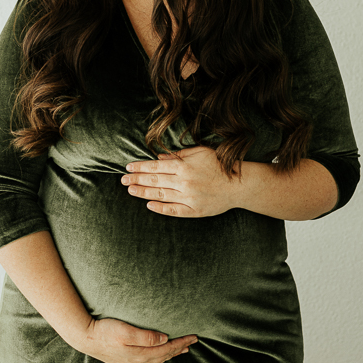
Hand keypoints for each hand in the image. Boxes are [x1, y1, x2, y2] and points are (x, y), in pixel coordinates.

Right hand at [75, 317, 198, 362]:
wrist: (85, 338)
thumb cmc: (104, 331)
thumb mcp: (125, 330)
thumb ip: (146, 337)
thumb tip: (164, 340)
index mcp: (140, 354)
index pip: (167, 349)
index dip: (182, 342)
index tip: (194, 336)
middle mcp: (138, 362)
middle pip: (165, 356)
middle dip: (180, 348)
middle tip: (193, 341)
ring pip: (157, 360)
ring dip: (170, 354)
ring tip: (181, 349)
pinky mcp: (126, 362)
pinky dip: (159, 358)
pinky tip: (159, 356)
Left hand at [121, 145, 238, 216]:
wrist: (239, 184)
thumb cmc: (220, 165)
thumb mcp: (200, 152)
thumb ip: (179, 155)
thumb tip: (160, 157)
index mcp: (184, 166)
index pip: (156, 167)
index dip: (140, 167)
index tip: (128, 167)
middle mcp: (184, 182)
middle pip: (155, 180)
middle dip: (136, 179)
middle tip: (122, 180)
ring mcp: (188, 198)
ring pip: (161, 195)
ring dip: (143, 192)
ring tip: (130, 190)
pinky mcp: (194, 210)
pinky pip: (174, 211)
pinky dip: (160, 208)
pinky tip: (149, 205)